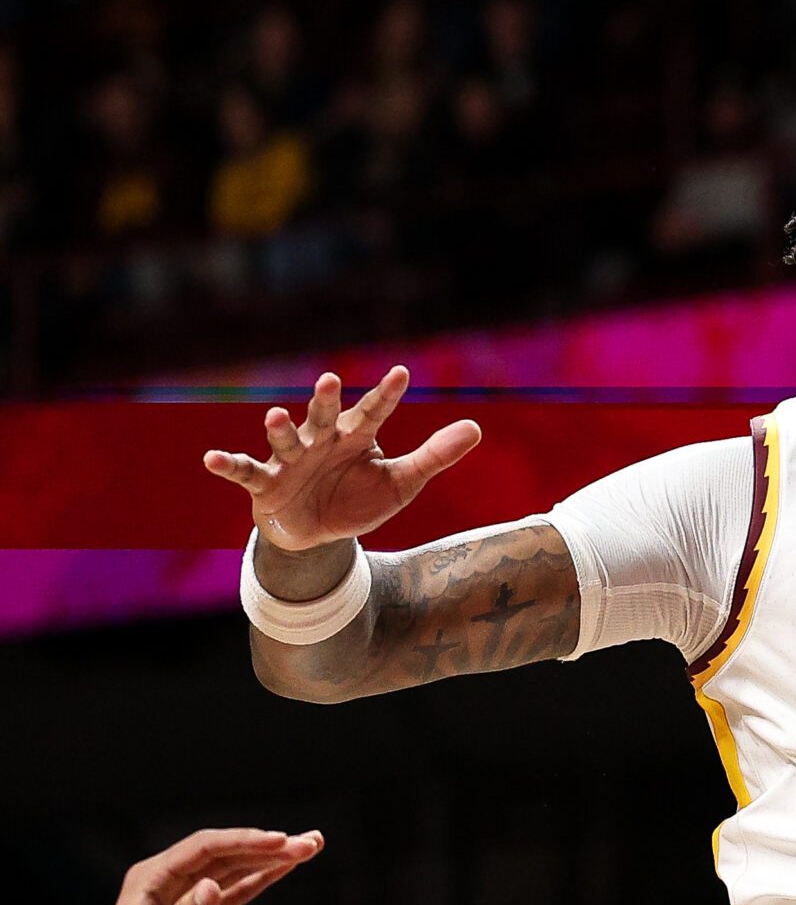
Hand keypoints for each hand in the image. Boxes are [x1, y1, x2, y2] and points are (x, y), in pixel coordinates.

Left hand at [78, 828, 322, 904]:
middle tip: (309, 843)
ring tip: (309, 847)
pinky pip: (238, 891)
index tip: (281, 840)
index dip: (244, 842)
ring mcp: (189, 896)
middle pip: (227, 853)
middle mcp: (171, 880)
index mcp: (152, 878)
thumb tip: (212, 887)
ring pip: (237, 869)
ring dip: (272, 859)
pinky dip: (264, 879)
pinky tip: (286, 868)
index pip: (205, 849)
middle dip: (268, 846)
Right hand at [203, 367, 480, 553]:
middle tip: (331, 380)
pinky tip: (211, 458)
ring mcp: (290, 460)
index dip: (386, 395)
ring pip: (285, 440)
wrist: (319, 532)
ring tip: (276, 414)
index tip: (402, 372)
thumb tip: (476, 428)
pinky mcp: (265, 484)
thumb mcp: (403, 482)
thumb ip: (435, 455)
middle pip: (325, 416)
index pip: (374, 412)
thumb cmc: (359, 497)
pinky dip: (228, 465)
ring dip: (279, 429)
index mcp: (355, 437)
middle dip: (326, 400)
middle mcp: (320, 441)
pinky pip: (245, 472)